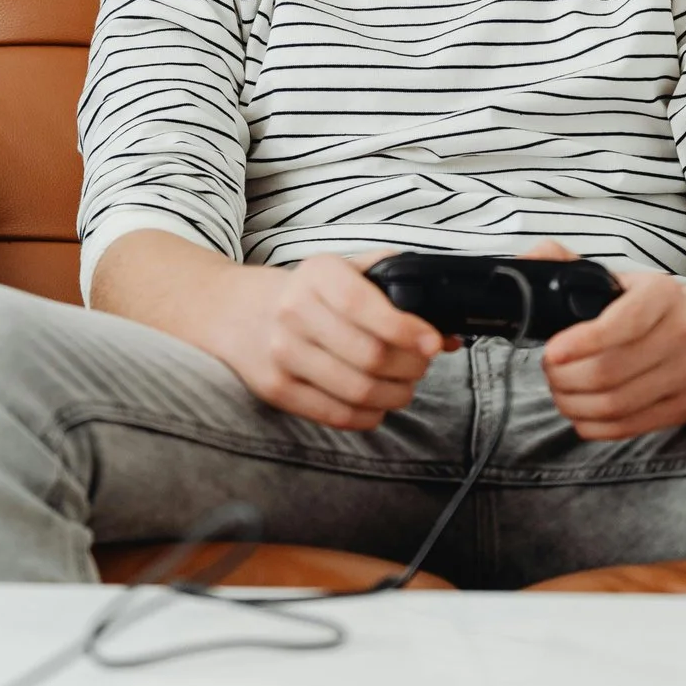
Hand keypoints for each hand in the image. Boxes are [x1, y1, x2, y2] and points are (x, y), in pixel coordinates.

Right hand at [209, 250, 455, 430]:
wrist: (235, 312)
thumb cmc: (305, 293)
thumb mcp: (342, 270)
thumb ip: (395, 286)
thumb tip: (450, 326)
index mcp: (317, 274)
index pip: (367, 305)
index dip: (407, 329)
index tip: (434, 343)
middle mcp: (293, 311)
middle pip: (370, 355)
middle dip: (411, 366)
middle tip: (422, 364)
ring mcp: (281, 354)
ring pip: (358, 390)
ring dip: (396, 394)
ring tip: (404, 385)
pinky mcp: (276, 390)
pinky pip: (336, 415)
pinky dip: (369, 415)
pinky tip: (378, 403)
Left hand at [527, 243, 685, 441]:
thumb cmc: (659, 307)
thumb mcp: (624, 278)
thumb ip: (571, 265)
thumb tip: (530, 259)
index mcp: (663, 295)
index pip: (620, 324)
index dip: (579, 342)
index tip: (551, 349)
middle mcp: (682, 335)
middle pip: (608, 372)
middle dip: (563, 376)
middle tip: (549, 369)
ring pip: (614, 404)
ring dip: (572, 402)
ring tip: (560, 389)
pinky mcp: (683, 408)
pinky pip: (627, 427)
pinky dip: (592, 424)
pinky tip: (579, 410)